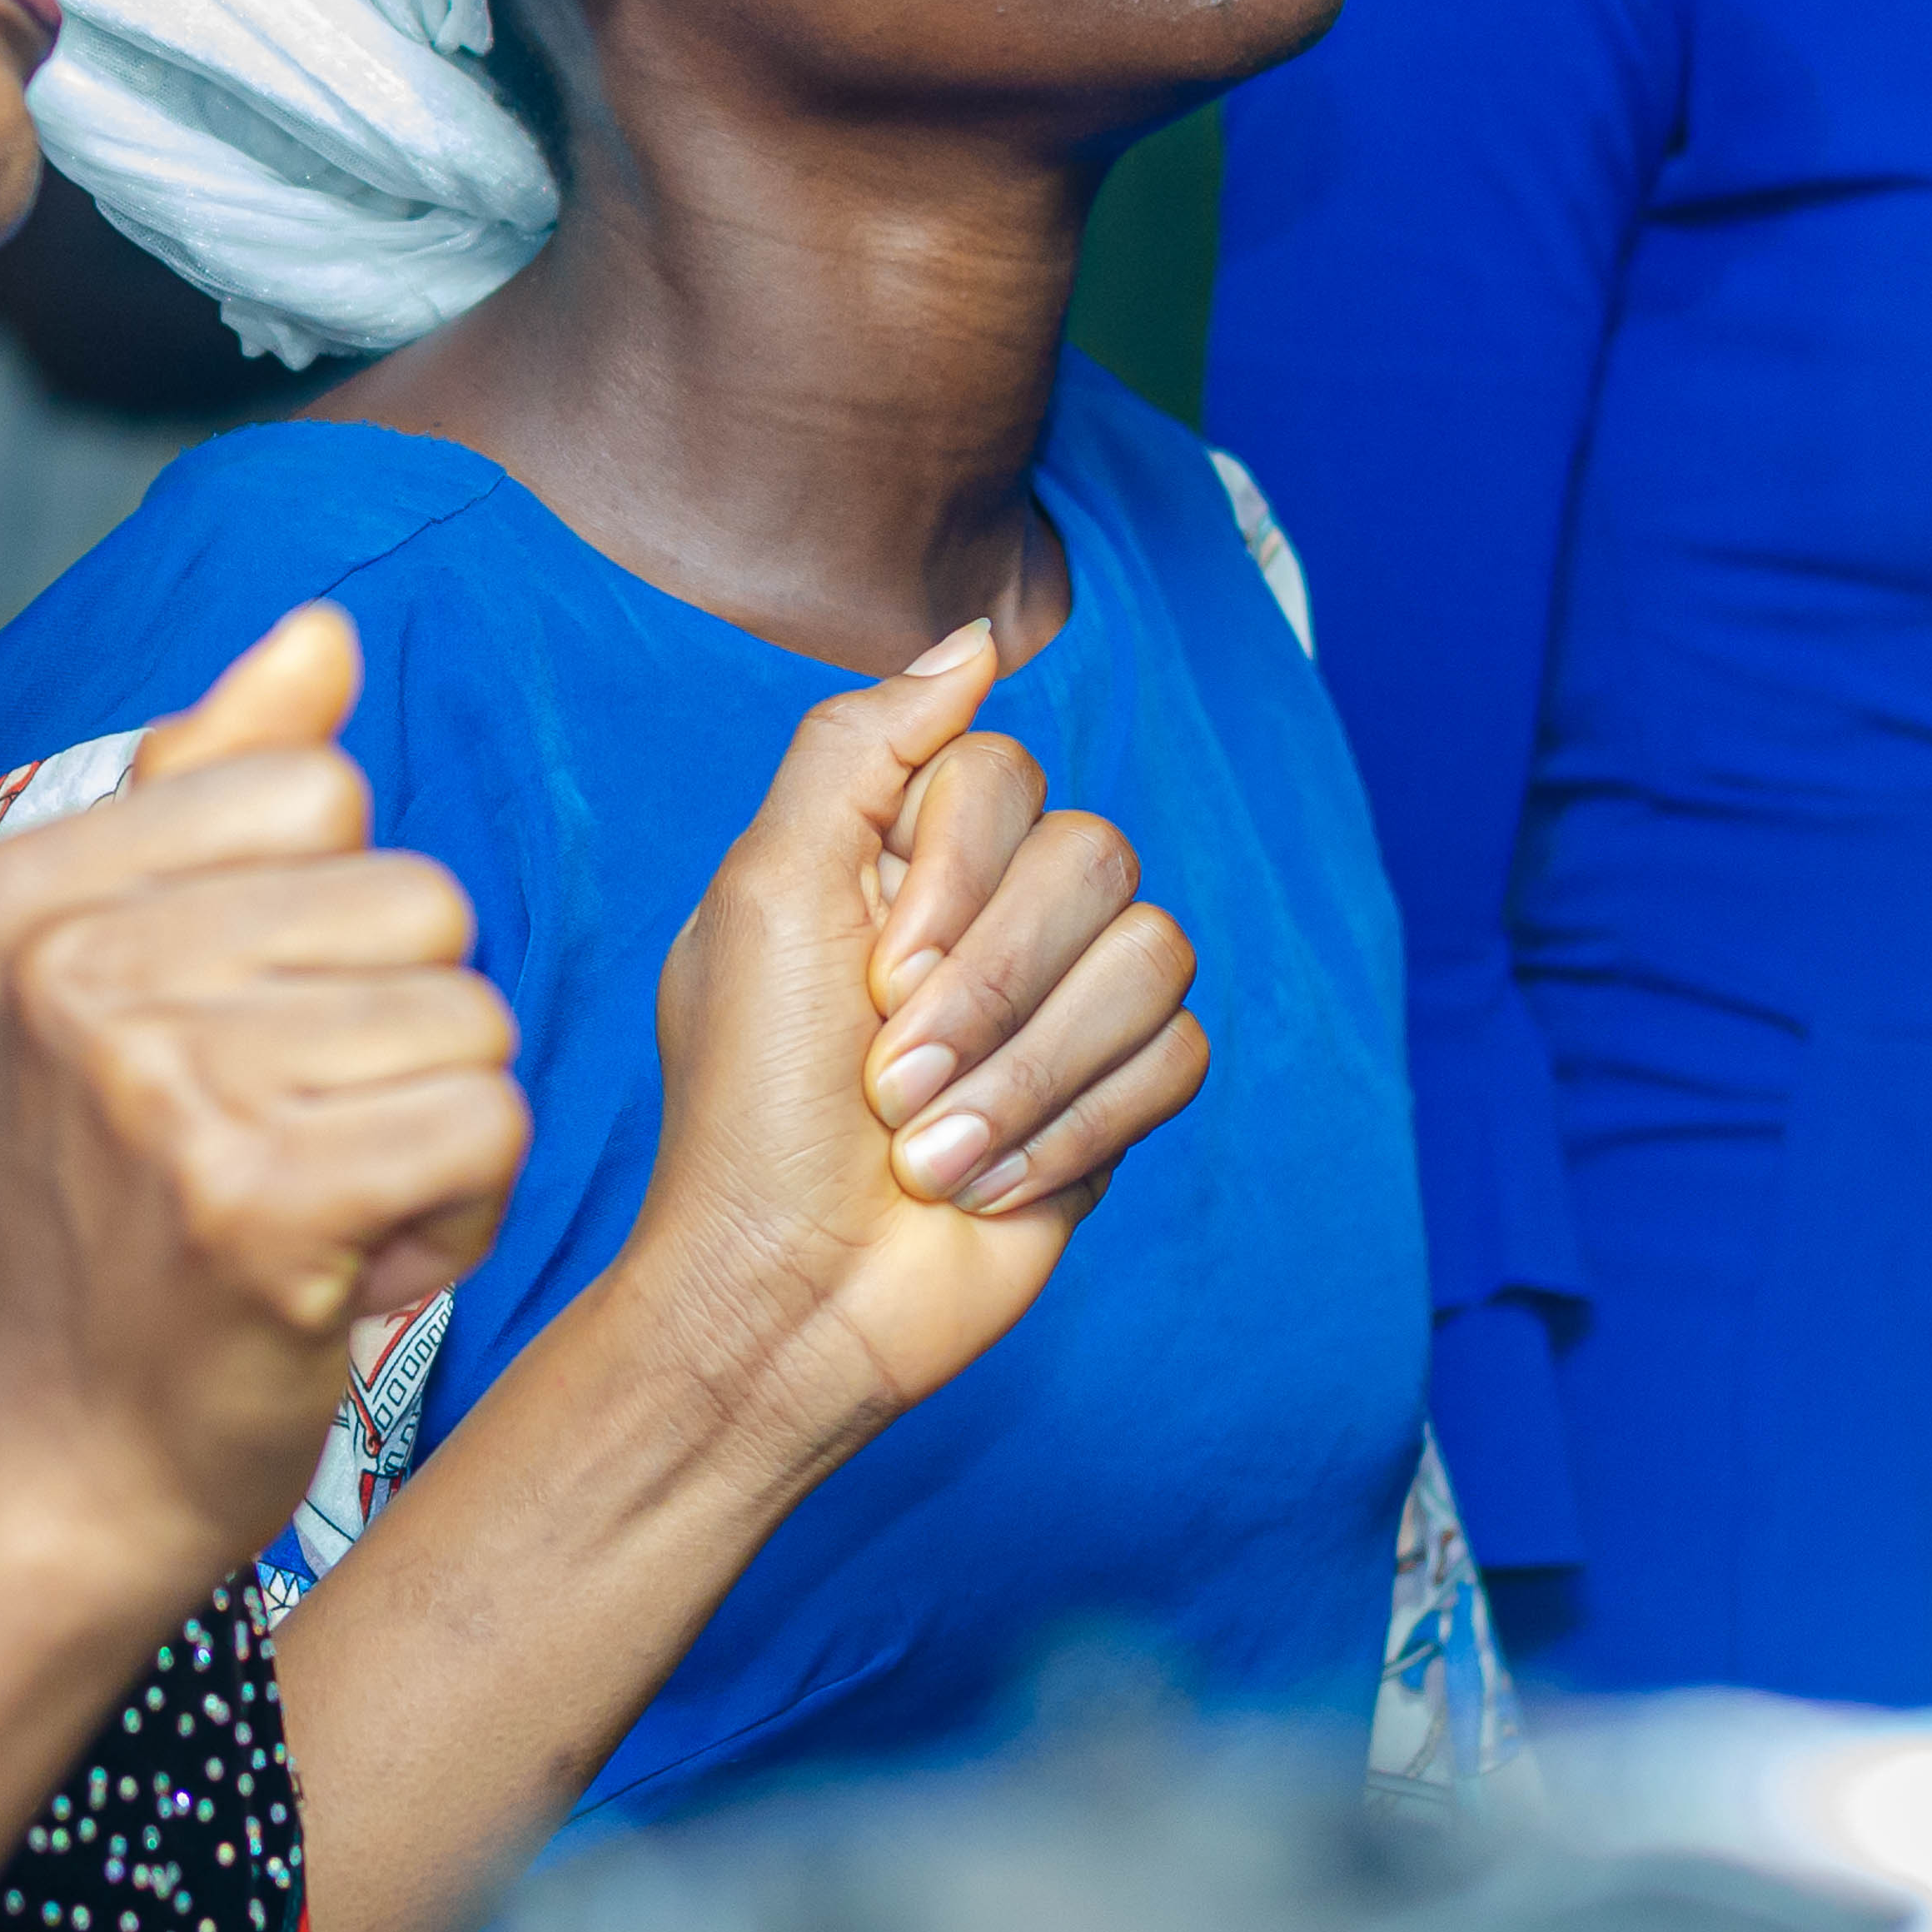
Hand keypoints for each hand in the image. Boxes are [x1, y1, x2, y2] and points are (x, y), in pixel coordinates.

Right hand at [0, 606, 530, 1591]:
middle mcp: (66, 967)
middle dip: (399, 1026)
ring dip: (436, 1125)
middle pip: (413, 895)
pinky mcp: (251, 1202)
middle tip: (286, 1138)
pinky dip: (459, 1210)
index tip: (242, 1035)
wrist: (64, 1455)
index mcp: (22, 886)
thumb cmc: (118, 1206)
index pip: (315, 787)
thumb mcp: (118, 975)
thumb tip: (325, 629)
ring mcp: (150, 1081)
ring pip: (467, 1014)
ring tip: (321, 1199)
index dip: (331, 916)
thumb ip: (216, 781)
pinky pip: (485, 1123)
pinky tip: (356, 1264)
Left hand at [627, 623, 1206, 1449]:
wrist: (786, 1289)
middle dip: (990, 987)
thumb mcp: (764, 893)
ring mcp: (1061, 1006)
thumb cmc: (752, 1101)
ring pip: (1156, 955)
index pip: (1004, 771)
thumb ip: (861, 746)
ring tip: (926, 1149)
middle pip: (1097, 856)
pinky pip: (1179, 1057)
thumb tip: (980, 641)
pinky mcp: (1116, 1100)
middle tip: (886, 1074)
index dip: (952, 873)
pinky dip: (1072, 1130)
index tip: (871, 970)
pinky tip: (984, 1182)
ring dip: (1028, 1073)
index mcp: (899, 853)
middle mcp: (992, 914)